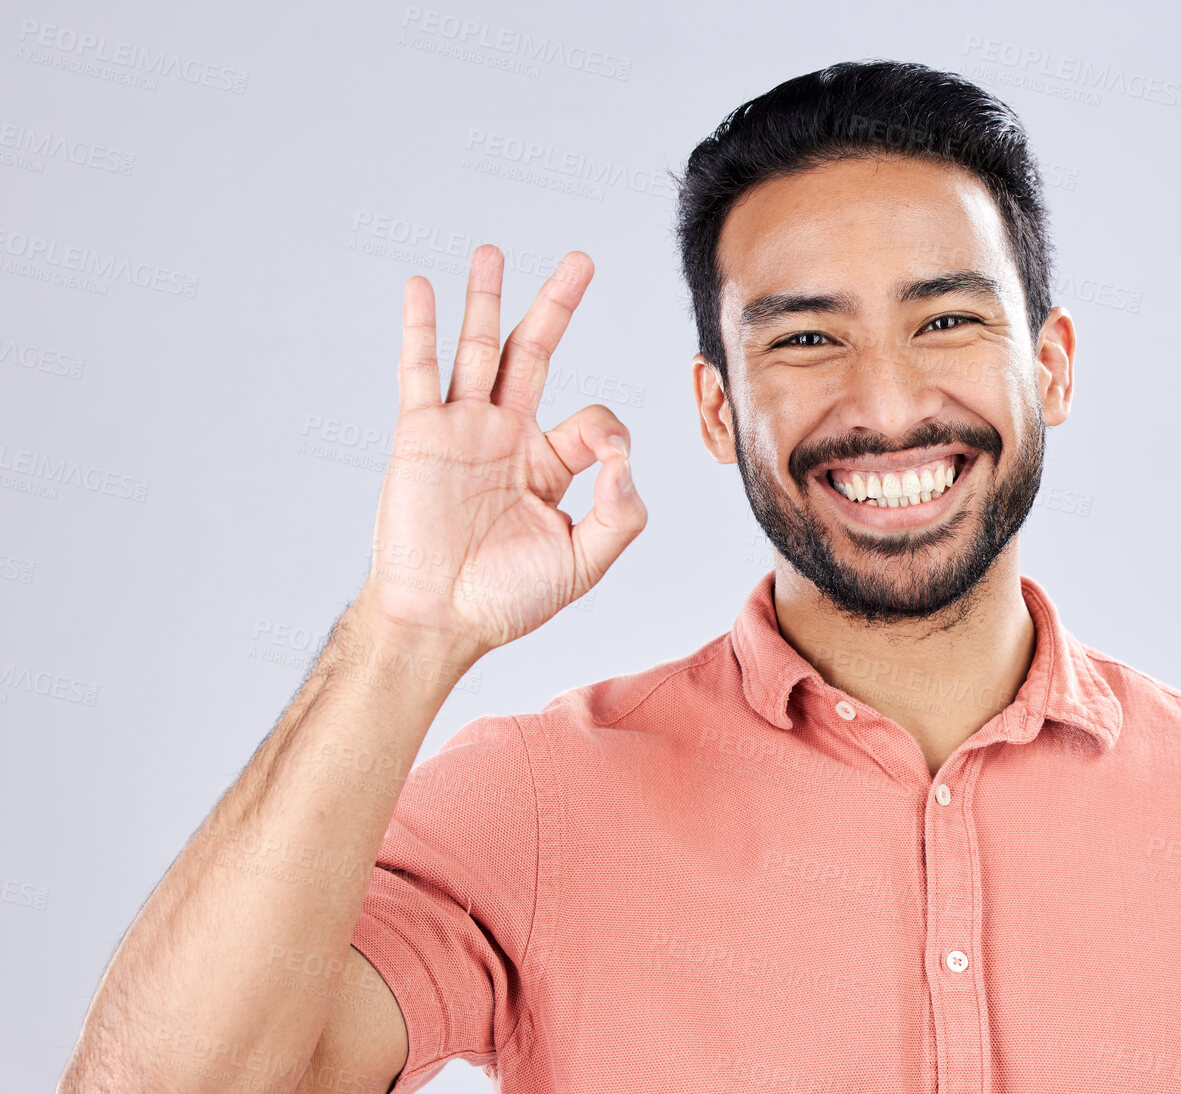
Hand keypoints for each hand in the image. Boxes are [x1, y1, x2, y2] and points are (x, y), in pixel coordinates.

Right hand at [357, 244, 645, 663]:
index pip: (592, 422)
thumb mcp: (585, 562)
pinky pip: (420, 373)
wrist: (441, 619)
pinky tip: (422, 289)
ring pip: (479, 351)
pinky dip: (421, 330)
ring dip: (485, 300)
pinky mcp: (421, 436)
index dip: (609, 432)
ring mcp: (463, 431)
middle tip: (580, 260)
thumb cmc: (509, 599)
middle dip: (556, 307)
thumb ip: (619, 514)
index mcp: (549, 466)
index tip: (608, 461)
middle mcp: (508, 438)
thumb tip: (625, 460)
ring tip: (492, 251)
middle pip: (534, 355)